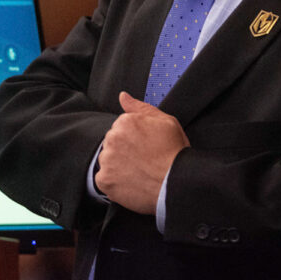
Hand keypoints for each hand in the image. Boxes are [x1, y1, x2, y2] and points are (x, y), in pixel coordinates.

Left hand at [95, 91, 189, 214]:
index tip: (145, 147)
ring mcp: (107, 159)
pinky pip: (104, 179)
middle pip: (113, 143)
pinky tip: (132, 182)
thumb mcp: (165, 121)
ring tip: (139, 172)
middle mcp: (113, 138)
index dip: (135, 138)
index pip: (121, 128)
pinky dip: (115, 182)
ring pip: (108, 160)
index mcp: (125, 122)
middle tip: (143, 160)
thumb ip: (140, 107)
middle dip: (125, 150)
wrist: (175, 183)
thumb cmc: (174, 153)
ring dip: (119, 165)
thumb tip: (123, 96)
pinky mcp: (104, 180)